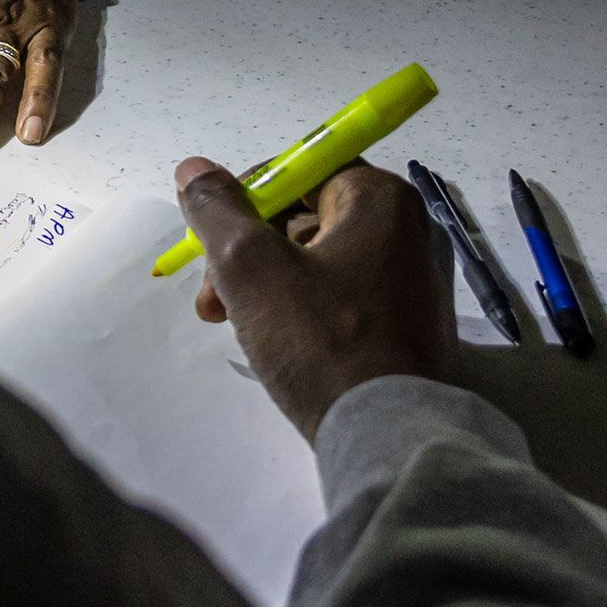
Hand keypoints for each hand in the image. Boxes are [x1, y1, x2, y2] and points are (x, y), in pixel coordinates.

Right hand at [177, 158, 455, 442]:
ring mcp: (412, 284)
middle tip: (213, 296)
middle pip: (305, 217)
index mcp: (381, 201)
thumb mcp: (251, 268)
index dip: (249, 196)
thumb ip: (217, 210)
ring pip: (317, 263)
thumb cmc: (322, 341)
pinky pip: (342, 300)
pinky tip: (274, 346)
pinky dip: (301, 312)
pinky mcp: (408, 330)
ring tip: (232, 326)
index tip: (216, 236)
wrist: (389, 438)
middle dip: (247, 252)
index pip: (302, 168)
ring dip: (265, 285)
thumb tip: (195, 167)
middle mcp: (407, 232)